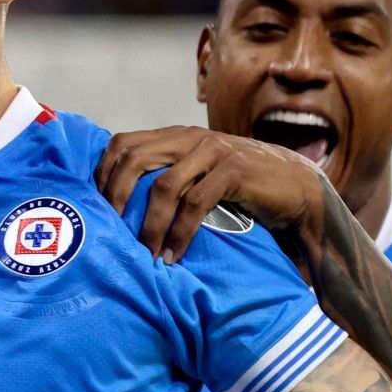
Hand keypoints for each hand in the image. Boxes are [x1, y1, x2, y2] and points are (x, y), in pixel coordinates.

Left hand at [95, 126, 323, 262]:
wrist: (297, 189)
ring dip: (149, 226)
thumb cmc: (242, 188)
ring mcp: (213, 152)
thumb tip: (124, 205)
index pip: (123, 143)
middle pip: (134, 159)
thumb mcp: (200, 175)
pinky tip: (173, 255)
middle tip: (111, 233)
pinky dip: (180, 233)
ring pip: (164, 186)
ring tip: (146, 255)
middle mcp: (190, 138)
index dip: (103, 173)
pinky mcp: (234, 171)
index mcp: (176, 136)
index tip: (95, 207)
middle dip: (116, 198)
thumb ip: (170, 176)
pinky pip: (195, 203)